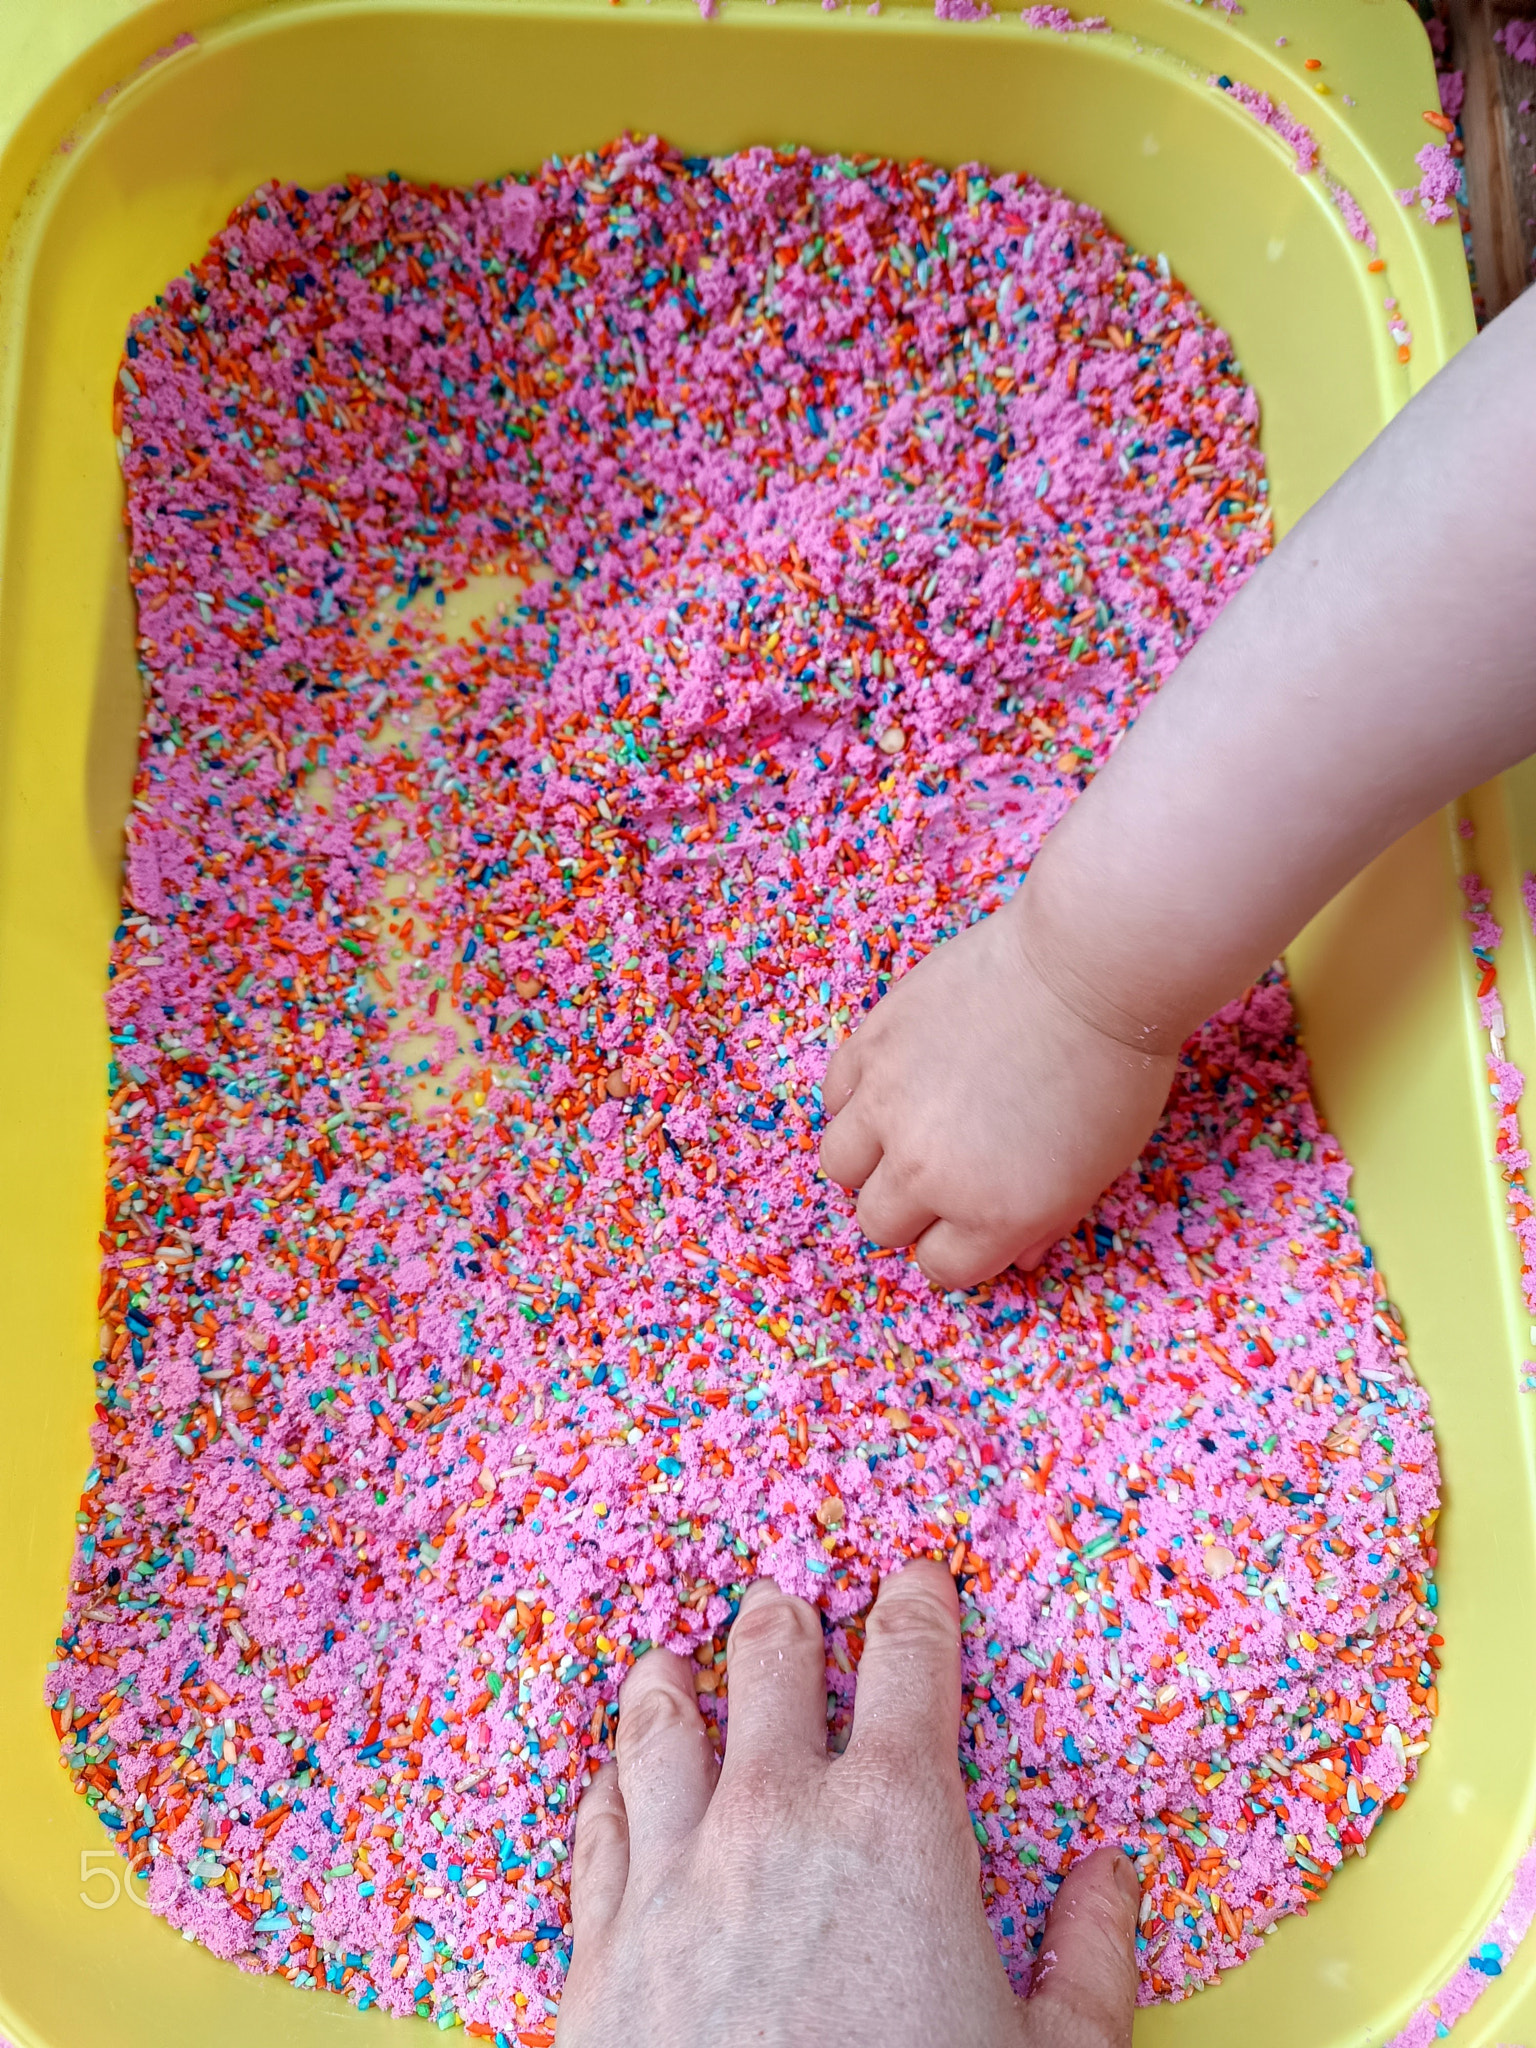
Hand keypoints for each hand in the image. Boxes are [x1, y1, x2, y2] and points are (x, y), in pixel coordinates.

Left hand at [557, 1561, 1138, 2047]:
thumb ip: (1091, 1955)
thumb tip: (1113, 1871)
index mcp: (896, 1820)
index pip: (908, 1660)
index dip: (916, 1601)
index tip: (915, 1576)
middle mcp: (776, 1815)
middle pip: (766, 1658)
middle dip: (782, 1620)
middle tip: (786, 1604)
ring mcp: (675, 1872)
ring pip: (660, 1724)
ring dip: (672, 1679)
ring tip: (671, 1658)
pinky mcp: (601, 1945)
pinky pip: (597, 1829)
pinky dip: (610, 1789)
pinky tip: (613, 1782)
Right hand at [818, 893, 1173, 1289]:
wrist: (1089, 967)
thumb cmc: (1114, 1068)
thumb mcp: (1098, 1168)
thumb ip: (1047, 1220)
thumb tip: (1015, 1256)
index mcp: (993, 1215)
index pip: (939, 1267)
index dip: (955, 1246)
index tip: (968, 1218)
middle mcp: (929, 1171)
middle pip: (879, 1224)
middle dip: (909, 1209)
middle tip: (940, 1171)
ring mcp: (889, 1106)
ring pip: (840, 1166)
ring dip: (869, 1159)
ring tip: (904, 1129)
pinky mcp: (871, 1045)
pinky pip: (834, 1096)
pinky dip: (857, 1098)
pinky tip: (895, 1082)